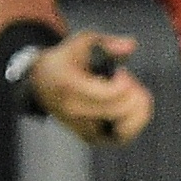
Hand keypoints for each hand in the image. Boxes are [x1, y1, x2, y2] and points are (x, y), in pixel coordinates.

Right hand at [30, 30, 152, 145]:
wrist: (42, 82)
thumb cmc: (66, 60)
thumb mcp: (82, 42)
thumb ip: (108, 42)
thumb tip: (131, 46)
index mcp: (69, 85)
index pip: (109, 95)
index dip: (125, 83)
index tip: (121, 73)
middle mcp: (74, 110)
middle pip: (120, 111)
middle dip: (135, 94)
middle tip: (128, 82)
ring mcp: (81, 127)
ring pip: (124, 131)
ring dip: (138, 111)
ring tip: (132, 96)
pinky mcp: (89, 137)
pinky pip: (121, 138)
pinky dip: (134, 124)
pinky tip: (131, 108)